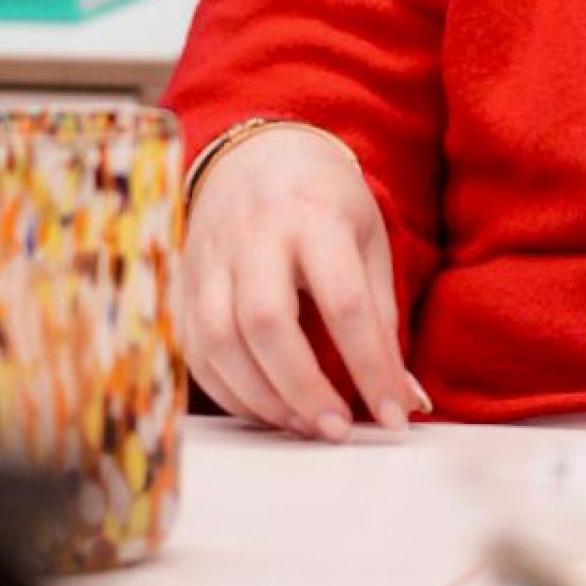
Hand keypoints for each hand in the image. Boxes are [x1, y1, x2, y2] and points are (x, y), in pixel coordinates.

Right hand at [180, 124, 427, 440]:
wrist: (258, 155)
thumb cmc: (324, 202)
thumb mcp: (368, 237)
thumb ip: (381, 315)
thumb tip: (402, 398)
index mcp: (315, 215)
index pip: (345, 301)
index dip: (371, 365)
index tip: (393, 416)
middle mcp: (255, 235)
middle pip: (267, 322)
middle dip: (303, 388)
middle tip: (336, 429)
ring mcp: (210, 259)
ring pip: (219, 341)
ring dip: (263, 399)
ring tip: (304, 425)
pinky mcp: (182, 286)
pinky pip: (193, 351)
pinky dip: (229, 393)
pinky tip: (266, 409)